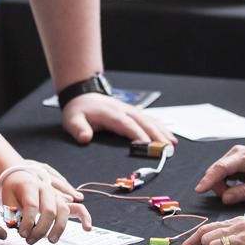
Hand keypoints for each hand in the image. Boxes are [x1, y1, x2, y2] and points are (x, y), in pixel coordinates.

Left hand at [0, 168, 92, 244]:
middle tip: (30, 240)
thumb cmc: (13, 187)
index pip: (32, 206)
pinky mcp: (63, 202)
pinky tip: (87, 228)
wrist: (20, 174)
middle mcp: (46, 188)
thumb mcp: (6, 197)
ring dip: (58, 227)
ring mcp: (56, 195)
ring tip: (51, 240)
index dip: (27, 222)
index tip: (22, 233)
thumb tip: (17, 226)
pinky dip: (84, 218)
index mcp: (30, 184)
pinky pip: (77, 209)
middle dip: (41, 229)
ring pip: (63, 211)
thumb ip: (11, 212)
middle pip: (49, 210)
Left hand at [61, 93, 175, 144]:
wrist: (83, 96)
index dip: (137, 133)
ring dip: (161, 131)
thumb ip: (78, 129)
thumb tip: (85, 138)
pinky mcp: (133, 113)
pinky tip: (170, 136)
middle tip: (166, 148)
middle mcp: (123, 110)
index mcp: (110, 113)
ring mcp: (130, 110)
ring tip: (172, 144)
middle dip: (156, 134)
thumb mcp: (72, 120)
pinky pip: (150, 119)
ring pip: (149, 120)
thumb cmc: (78, 111)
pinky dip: (161, 127)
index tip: (147, 145)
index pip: (126, 124)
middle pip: (142, 122)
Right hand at [193, 146, 244, 205]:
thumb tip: (225, 198)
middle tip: (231, 198)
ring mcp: (235, 156)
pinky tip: (236, 188)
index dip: (208, 180)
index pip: (220, 168)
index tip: (199, 189)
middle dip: (218, 187)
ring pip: (218, 173)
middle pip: (216, 171)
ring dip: (222, 186)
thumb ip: (243, 193)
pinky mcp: (234, 161)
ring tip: (237, 193)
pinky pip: (223, 173)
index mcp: (244, 157)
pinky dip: (225, 183)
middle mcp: (236, 153)